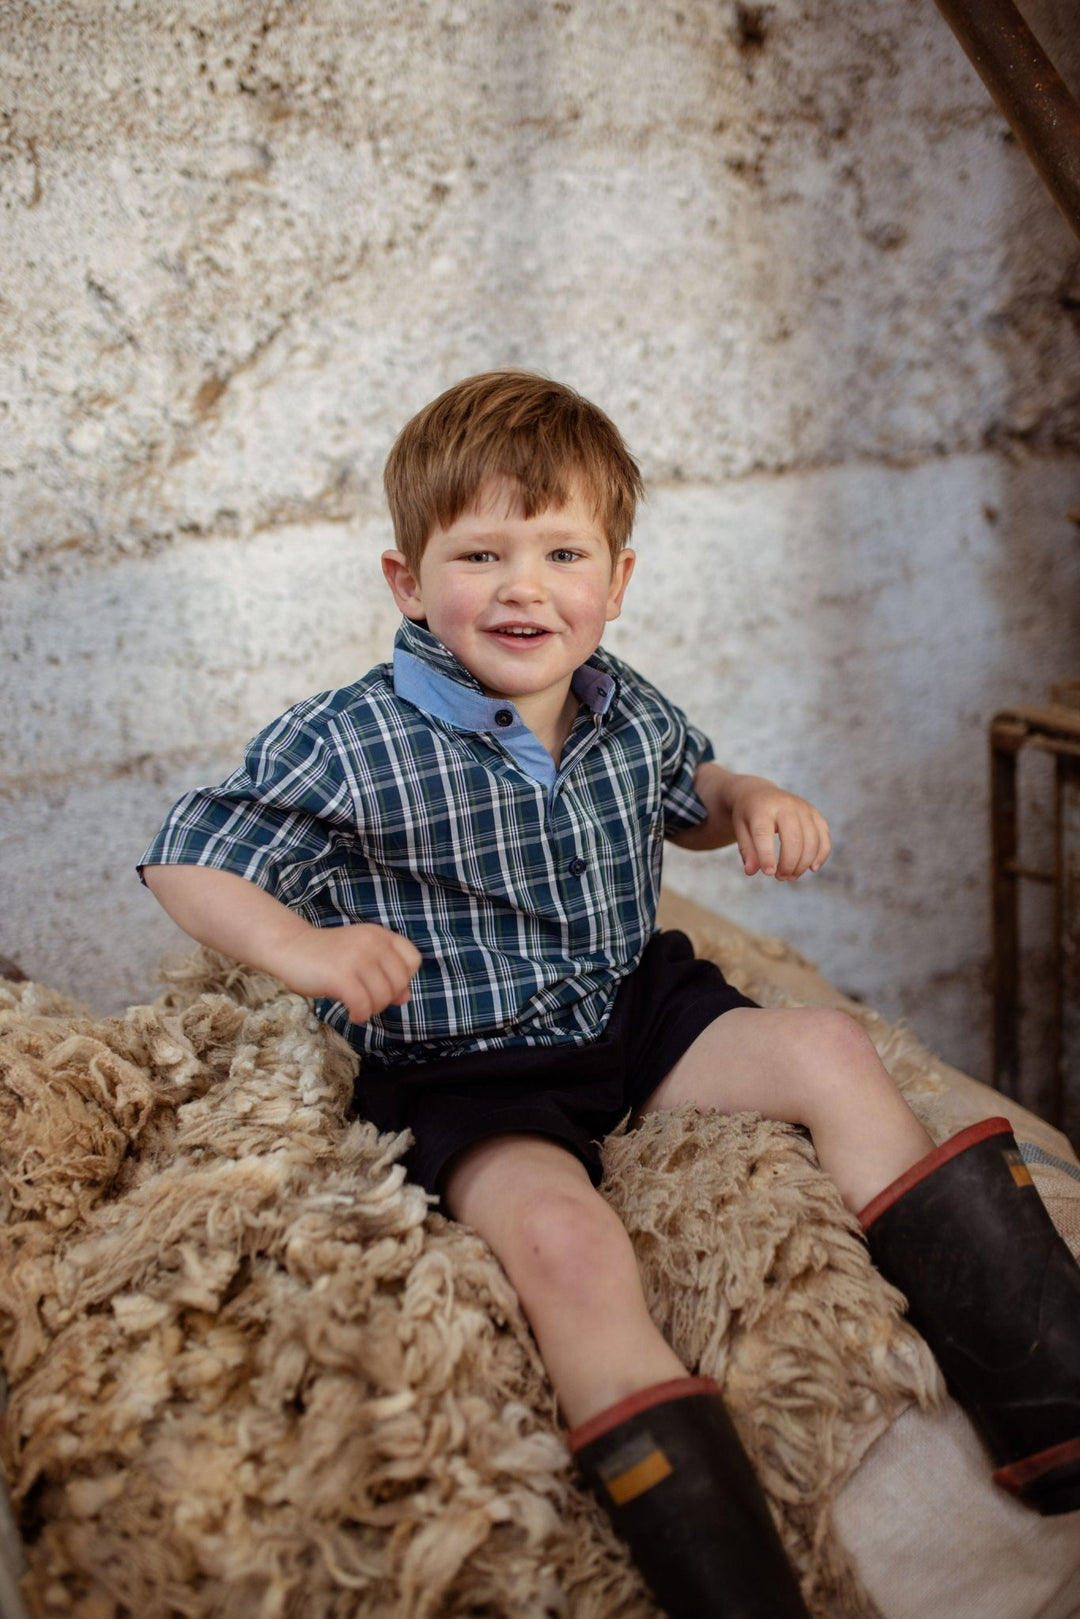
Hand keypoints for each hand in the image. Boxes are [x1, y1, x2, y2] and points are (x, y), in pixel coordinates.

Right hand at [279, 922, 421, 1024]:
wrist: (290, 947)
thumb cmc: (327, 956)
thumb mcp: (361, 959)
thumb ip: (385, 975)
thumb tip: (406, 998)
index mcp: (380, 935)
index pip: (413, 960)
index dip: (403, 978)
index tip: (383, 984)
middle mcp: (372, 943)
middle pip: (399, 983)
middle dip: (386, 999)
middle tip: (366, 1000)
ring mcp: (357, 958)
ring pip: (383, 997)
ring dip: (372, 1009)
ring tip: (357, 1007)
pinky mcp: (341, 975)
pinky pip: (364, 1005)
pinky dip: (360, 1016)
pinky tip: (352, 1014)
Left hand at [728, 777, 830, 880]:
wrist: (760, 794)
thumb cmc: (749, 816)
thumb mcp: (741, 830)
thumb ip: (746, 850)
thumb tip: (752, 871)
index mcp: (762, 808)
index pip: (764, 833)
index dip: (767, 856)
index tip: (769, 873)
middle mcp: (785, 805)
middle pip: (794, 839)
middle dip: (789, 864)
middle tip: (781, 878)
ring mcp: (803, 808)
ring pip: (812, 840)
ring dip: (804, 863)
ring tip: (791, 876)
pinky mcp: (815, 813)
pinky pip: (824, 836)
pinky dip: (821, 854)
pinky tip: (812, 868)